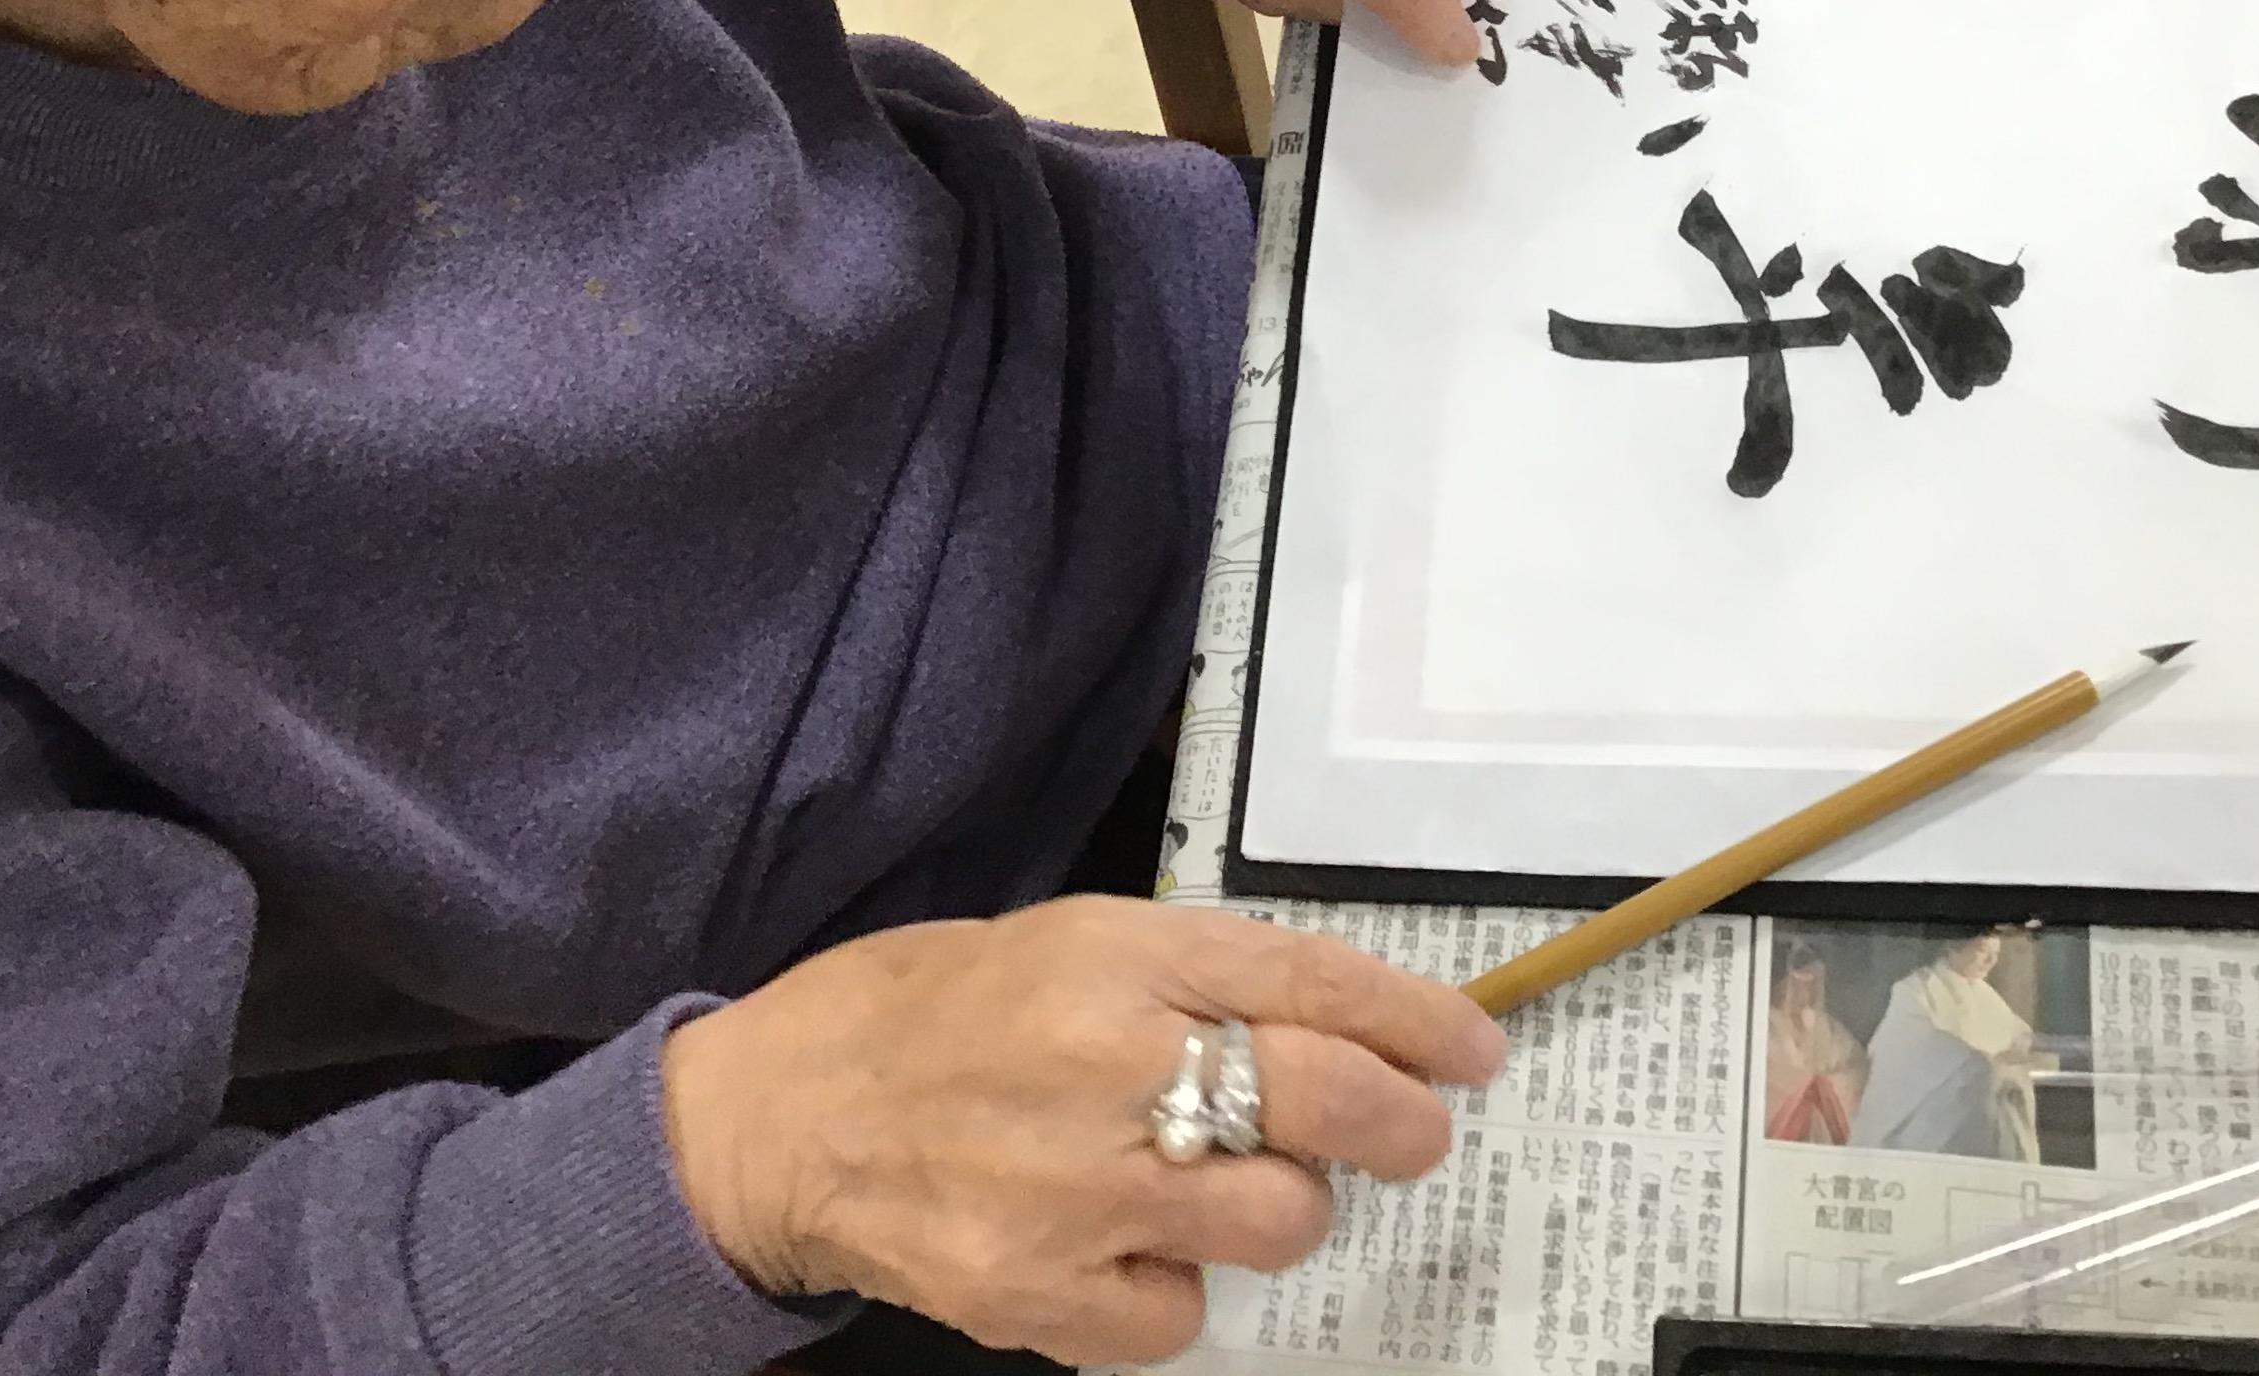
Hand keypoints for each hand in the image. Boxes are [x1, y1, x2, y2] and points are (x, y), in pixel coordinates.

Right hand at [659, 896, 1506, 1364]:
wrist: (784, 1115)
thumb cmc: (936, 1012)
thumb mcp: (1075, 942)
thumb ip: (1205, 976)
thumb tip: (1357, 1026)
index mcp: (1113, 954)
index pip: (1309, 980)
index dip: (1416, 1019)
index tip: (1474, 1048)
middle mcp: (1101, 1064)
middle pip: (1323, 1101)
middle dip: (1401, 1122)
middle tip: (1412, 1131)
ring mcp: (1070, 1191)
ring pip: (1279, 1220)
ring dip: (1282, 1205)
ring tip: (1221, 1179)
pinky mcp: (1037, 1297)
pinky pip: (1185, 1317)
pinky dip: (1178, 1287)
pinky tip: (1129, 1243)